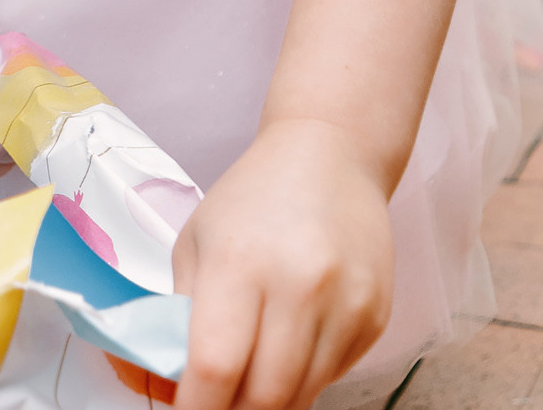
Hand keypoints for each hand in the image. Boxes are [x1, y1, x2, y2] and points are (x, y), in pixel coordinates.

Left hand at [172, 119, 393, 409]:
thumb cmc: (253, 200)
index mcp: (240, 263)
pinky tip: (287, 348)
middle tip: (215, 403)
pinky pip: (332, 377)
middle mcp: (300, 287)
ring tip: (247, 380)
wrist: (332, 157)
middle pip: (264, 397)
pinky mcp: (374, 318)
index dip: (195, 407)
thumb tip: (168, 383)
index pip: (216, 366)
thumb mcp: (197, 244)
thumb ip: (182, 317)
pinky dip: (304, 380)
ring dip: (269, 402)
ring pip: (302, 396)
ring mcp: (345, 305)